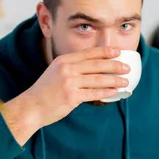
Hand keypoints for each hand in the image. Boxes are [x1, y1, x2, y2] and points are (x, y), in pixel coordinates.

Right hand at [0, 46, 129, 143]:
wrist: (31, 106)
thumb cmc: (45, 91)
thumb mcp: (56, 71)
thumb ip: (72, 67)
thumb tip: (94, 68)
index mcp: (64, 60)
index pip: (89, 53)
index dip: (105, 51)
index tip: (118, 52)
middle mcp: (67, 69)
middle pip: (96, 65)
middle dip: (114, 65)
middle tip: (126, 67)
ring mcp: (69, 82)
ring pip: (98, 79)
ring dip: (114, 80)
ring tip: (125, 81)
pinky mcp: (71, 96)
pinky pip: (93, 93)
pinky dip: (106, 92)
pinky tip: (115, 92)